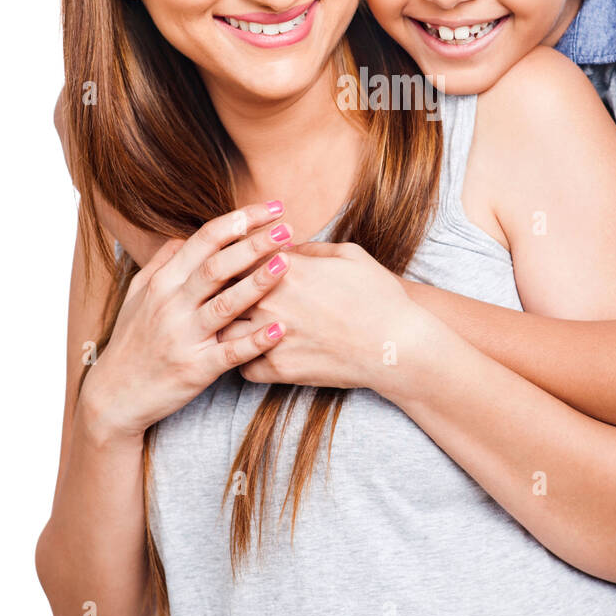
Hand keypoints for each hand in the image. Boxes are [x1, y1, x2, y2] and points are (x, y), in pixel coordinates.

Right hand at [81, 203, 294, 440]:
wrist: (114, 396)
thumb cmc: (132, 341)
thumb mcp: (137, 296)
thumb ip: (162, 263)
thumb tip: (185, 237)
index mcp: (163, 282)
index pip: (205, 239)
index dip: (239, 220)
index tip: (271, 208)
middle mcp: (172, 305)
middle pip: (217, 266)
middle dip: (254, 244)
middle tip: (288, 228)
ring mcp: (184, 337)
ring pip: (226, 305)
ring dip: (258, 283)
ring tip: (287, 264)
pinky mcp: (195, 369)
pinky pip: (230, 353)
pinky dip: (256, 341)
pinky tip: (281, 329)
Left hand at [217, 242, 429, 395]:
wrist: (396, 345)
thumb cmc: (378, 295)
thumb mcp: (349, 255)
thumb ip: (309, 247)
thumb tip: (283, 245)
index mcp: (287, 267)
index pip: (236, 254)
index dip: (232, 256)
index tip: (235, 261)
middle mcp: (272, 300)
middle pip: (221, 292)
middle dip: (219, 292)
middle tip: (220, 294)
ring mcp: (271, 336)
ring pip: (222, 331)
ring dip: (226, 327)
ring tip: (232, 326)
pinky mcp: (278, 369)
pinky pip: (241, 366)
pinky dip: (242, 360)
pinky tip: (252, 353)